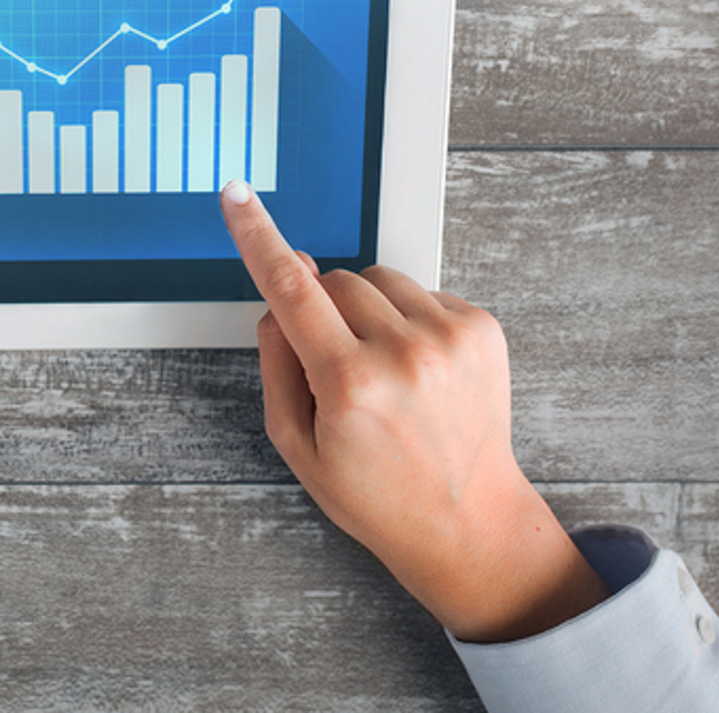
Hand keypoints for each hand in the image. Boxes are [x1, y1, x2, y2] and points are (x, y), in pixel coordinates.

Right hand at [219, 180, 609, 643]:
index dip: (257, 236)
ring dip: (368, 310)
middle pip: (334, 280)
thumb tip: (279, 299)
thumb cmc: (376, 494)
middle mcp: (403, 354)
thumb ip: (277, 363)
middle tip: (336, 365)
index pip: (290, 289)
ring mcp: (450, 338)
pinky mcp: (482, 329)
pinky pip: (422, 292)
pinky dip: (409, 320)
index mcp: (350, 385)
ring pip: (378, 279)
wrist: (468, 522)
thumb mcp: (297, 444)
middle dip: (322, 309)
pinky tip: (417, 371)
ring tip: (383, 371)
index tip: (237, 195)